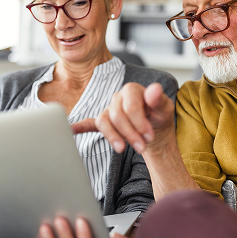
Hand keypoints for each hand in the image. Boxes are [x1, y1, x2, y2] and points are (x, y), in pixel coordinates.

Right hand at [72, 82, 198, 198]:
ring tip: (122, 149)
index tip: (149, 136)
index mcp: (132, 90)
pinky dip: (79, 127)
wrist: (154, 129)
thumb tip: (154, 88)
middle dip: (129, 133)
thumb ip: (159, 99)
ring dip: (113, 136)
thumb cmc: (159, 116)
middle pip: (117, 116)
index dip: (139, 122)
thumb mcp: (165, 109)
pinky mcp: (104, 122)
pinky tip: (71, 130)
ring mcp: (109, 110)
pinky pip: (89, 123)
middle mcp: (118, 98)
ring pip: (104, 122)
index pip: (130, 105)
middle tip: (142, 147)